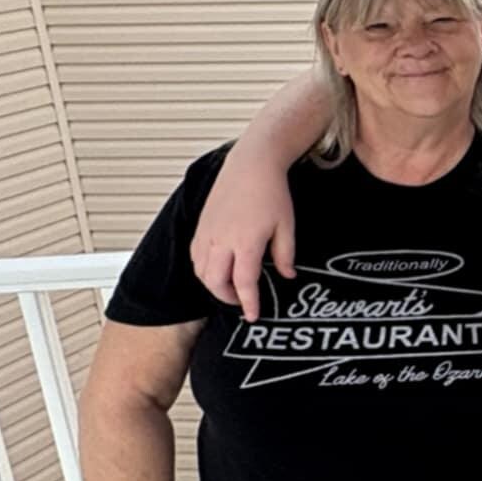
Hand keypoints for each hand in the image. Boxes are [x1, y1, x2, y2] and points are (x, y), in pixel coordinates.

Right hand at [190, 153, 295, 321]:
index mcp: (245, 243)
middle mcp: (221, 241)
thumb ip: (285, 255)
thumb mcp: (287, 225)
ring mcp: (208, 233)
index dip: (248, 303)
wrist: (251, 165)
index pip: (244, 283)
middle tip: (243, 301)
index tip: (252, 315)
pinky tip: (217, 268)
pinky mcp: (201, 225)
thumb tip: (287, 276)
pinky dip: (203, 269)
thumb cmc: (272, 192)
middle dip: (228, 298)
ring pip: (201, 272)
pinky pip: (195, 256)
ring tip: (231, 286)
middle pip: (216, 283)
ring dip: (214, 285)